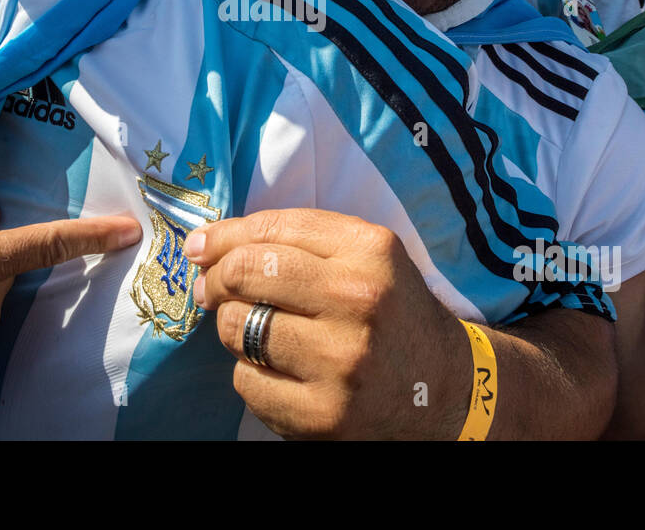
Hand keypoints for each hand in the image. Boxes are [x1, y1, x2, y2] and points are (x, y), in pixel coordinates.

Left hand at [185, 208, 470, 438]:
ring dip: (235, 328)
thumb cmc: (391, 311)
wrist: (445, 390)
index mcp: (370, 250)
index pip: (271, 230)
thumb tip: (203, 247)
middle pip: (246, 274)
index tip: (199, 248)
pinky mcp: (323, 414)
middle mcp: (357, 301)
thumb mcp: (366, 257)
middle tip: (213, 290)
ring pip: (238, 329)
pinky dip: (252, 374)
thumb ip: (295, 239)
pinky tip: (281, 371)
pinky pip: (246, 382)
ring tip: (259, 331)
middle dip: (217, 280)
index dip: (223, 237)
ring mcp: (340, 362)